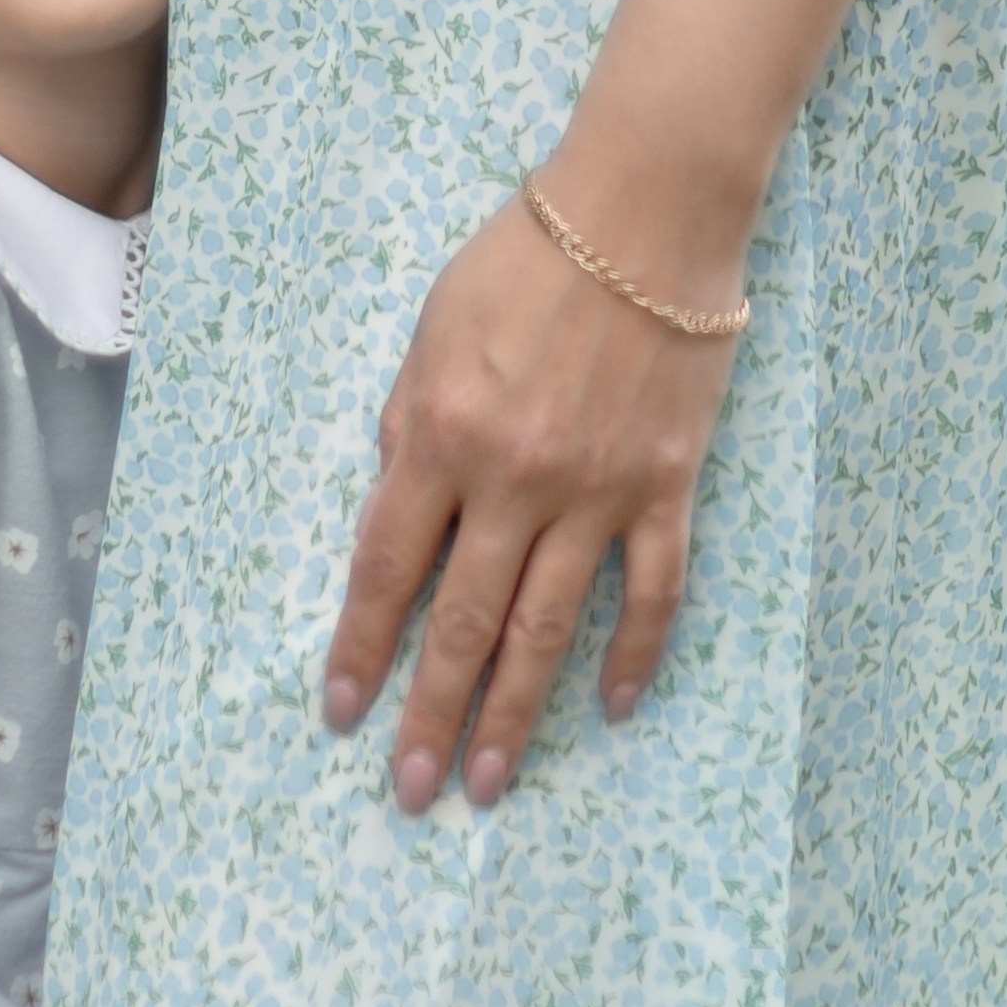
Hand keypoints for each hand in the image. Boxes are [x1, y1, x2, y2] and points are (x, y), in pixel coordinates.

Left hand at [322, 189, 739, 810]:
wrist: (645, 214)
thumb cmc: (525, 260)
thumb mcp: (430, 330)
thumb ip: (408, 421)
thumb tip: (395, 501)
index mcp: (440, 437)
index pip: (386, 569)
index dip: (360, 647)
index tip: (341, 713)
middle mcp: (513, 480)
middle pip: (463, 622)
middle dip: (430, 714)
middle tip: (410, 792)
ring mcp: (595, 491)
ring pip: (548, 628)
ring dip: (516, 714)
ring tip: (490, 782)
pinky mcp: (665, 487)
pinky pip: (652, 591)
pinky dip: (635, 654)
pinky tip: (615, 708)